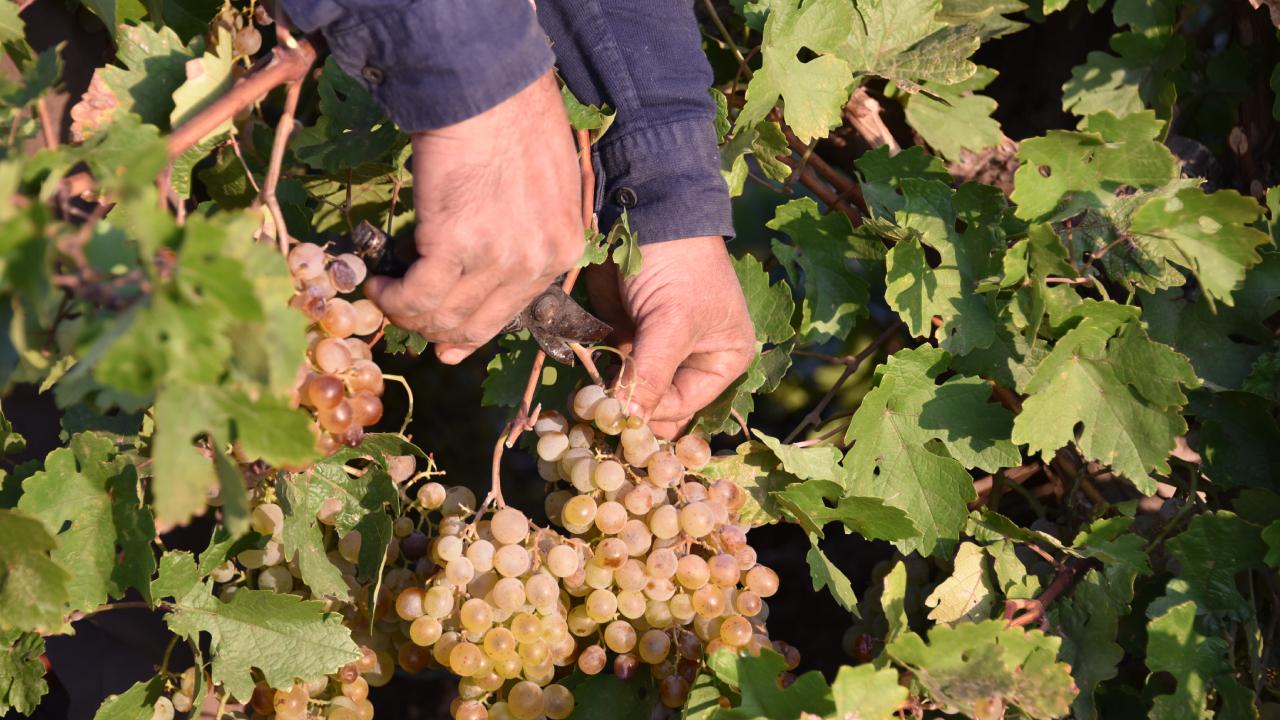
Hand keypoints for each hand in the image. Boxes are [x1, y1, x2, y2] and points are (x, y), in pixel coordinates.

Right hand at [365, 71, 582, 363]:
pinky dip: (392, 298)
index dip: (473, 329)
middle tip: (405, 313)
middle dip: (437, 328)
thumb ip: (528, 229)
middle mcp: (537, 262)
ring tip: (384, 293)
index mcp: (563, 249)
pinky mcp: (455, 246)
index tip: (445, 337)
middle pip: (479, 324)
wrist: (487, 87)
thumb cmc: (513, 120)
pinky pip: (417, 296)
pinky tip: (376, 284)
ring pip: (445, 316)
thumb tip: (493, 262)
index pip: (515, 311)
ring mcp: (499, 258)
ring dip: (407, 313)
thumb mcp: (545, 185)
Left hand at [586, 236, 755, 437]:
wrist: (646, 215)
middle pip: (658, 406)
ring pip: (631, 393)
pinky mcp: (627, 339)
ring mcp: (656, 351)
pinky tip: (579, 390)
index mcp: (722, 360)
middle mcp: (692, 361)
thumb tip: (630, 421)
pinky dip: (596, 381)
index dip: (651, 416)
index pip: (684, 406)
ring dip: (608, 400)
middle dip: (630, 413)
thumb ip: (651, 373)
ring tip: (584, 405)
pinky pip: (611, 373)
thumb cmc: (678, 266)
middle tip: (598, 420)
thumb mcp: (672, 322)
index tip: (616, 421)